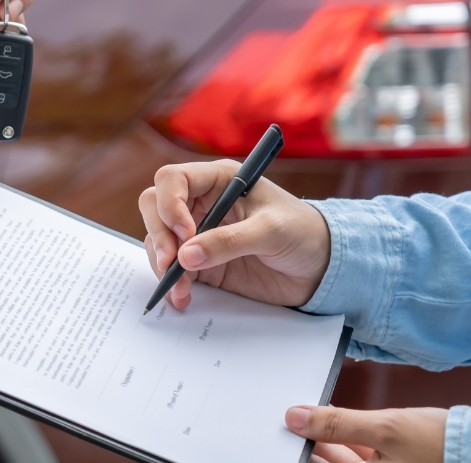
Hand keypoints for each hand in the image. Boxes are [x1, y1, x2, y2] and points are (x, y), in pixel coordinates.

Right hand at [139, 160, 331, 309]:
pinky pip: (170, 268)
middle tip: (171, 261)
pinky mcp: (199, 262)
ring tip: (180, 288)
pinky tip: (182, 297)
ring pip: (157, 239)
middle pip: (155, 207)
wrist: (321, 269)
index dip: (170, 204)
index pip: (173, 179)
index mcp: (219, 181)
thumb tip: (186, 257)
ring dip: (161, 263)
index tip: (187, 233)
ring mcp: (197, 234)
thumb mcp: (272, 231)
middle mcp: (201, 203)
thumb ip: (230, 241)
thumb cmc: (304, 233)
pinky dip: (170, 283)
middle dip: (159, 234)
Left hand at [286, 405, 446, 462]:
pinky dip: (344, 436)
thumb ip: (338, 424)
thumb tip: (296, 418)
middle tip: (289, 421)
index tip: (282, 435)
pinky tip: (332, 418)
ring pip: (341, 458)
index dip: (300, 453)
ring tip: (307, 416)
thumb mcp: (384, 428)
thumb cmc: (441, 445)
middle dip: (309, 442)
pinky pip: (357, 452)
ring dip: (324, 437)